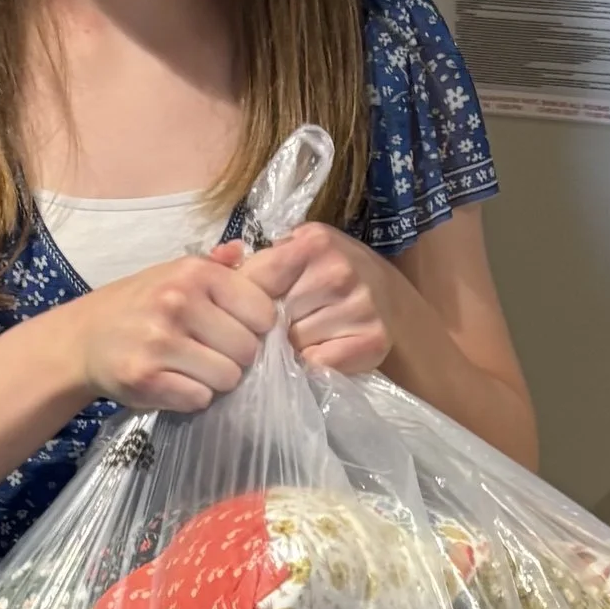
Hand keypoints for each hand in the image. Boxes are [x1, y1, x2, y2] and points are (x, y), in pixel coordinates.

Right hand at [74, 243, 279, 413]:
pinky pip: (199, 399)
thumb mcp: (179, 275)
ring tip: (190, 367)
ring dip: (214, 379)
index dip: (253, 327)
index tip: (232, 327)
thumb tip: (276, 252)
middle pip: (248, 350)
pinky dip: (191, 396)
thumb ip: (225, 268)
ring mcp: (159, 341)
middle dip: (234, 356)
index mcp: (194, 272)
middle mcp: (177, 301)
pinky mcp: (145, 378)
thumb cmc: (141, 305)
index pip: (262, 312)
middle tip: (206, 350)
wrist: (83, 338)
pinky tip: (172, 381)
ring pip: (228, 378)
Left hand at [245, 224, 404, 375]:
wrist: (391, 296)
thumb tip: (218, 259)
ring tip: (307, 334)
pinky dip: (314, 363)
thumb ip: (254, 260)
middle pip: (273, 319)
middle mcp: (338, 272)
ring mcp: (358, 307)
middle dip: (271, 326)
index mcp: (313, 244)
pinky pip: (319, 364)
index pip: (256, 282)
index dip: (247, 303)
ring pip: (294, 344)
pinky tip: (323, 349)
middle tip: (285, 322)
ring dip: (292, 347)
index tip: (250, 310)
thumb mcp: (295, 252)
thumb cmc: (330, 272)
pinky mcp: (372, 340)